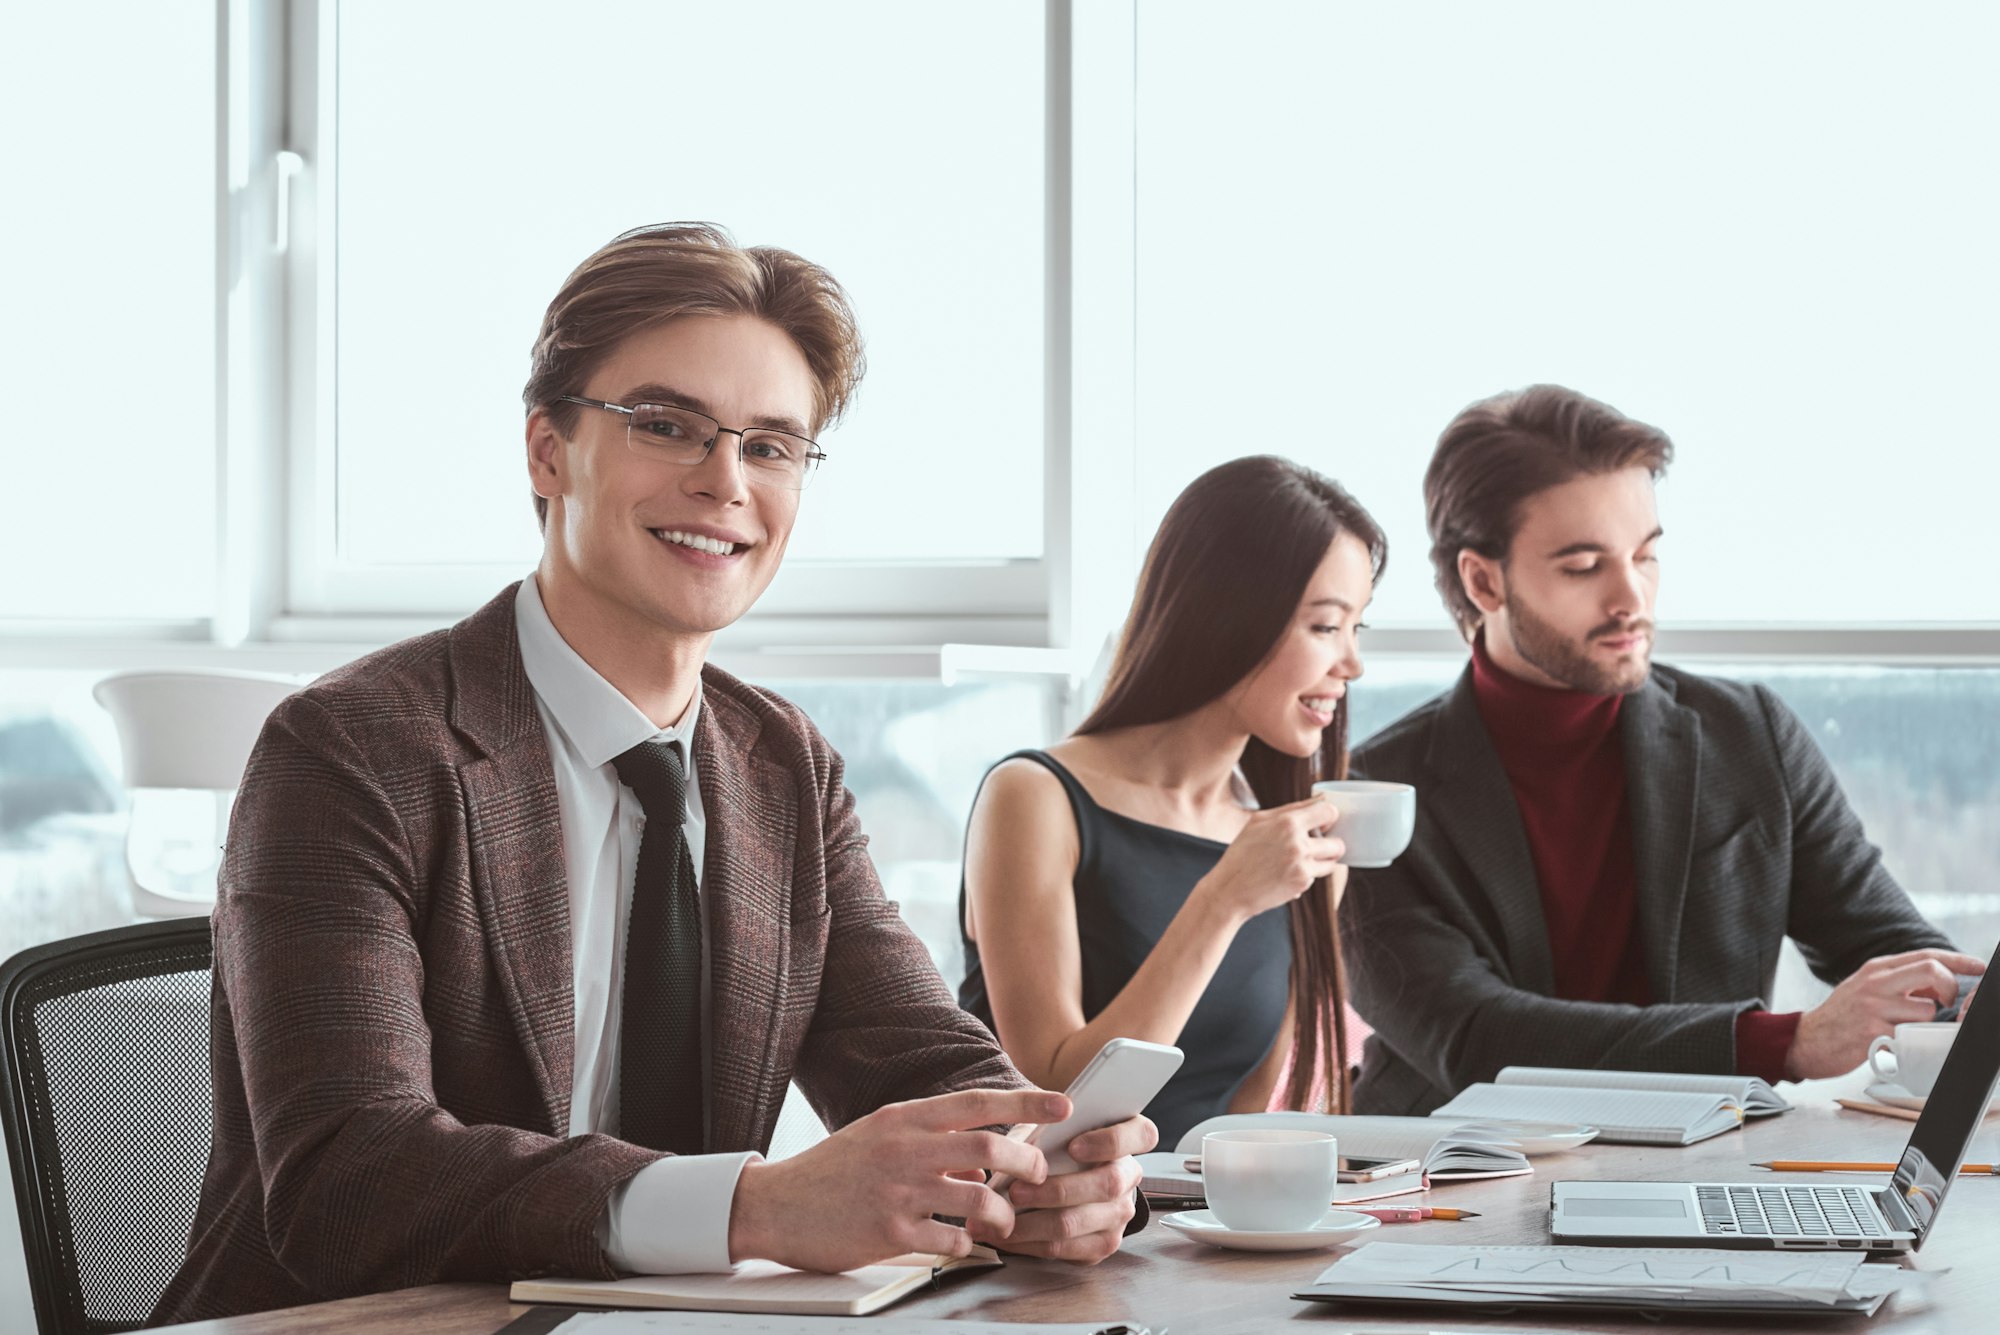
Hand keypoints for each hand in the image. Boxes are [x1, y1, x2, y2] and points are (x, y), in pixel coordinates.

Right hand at [728, 1088, 1064, 1272]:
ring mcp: (899, 1191)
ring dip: (1005, 1214)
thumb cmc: (834, 1170)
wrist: (776, 1205)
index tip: (1063, 1103)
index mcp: (905, 1118)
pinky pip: (951, 1239)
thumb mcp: (880, 1134)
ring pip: (980, 1198)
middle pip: (991, 1147)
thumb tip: (983, 1145)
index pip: (978, 1102)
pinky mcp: (890, 1233)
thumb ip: (929, 1134)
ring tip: (1006, 1221)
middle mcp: (905, 1148)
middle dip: (1029, 1163)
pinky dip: (968, 1244)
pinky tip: (964, 1242)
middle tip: (1039, 1176)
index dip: (1026, 1102)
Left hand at [973, 1113, 1156, 1262]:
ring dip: (1033, 1223)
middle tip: (1016, 1191)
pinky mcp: (1102, 1244)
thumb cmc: (1056, 1142)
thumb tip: (1021, 1144)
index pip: (1142, 1135)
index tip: (1074, 1146)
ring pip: (1078, 1222)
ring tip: (998, 1218)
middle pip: (1105, 1185)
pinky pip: (1067, 1249)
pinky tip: (1007, 1235)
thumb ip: (1049, 1126)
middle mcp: (1130, 1177)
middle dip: (1055, 1190)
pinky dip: (1031, 1244)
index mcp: (1130, 1137)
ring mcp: (1120, 1214)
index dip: (1110, 1141)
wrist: (1063, 1174)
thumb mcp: (1054, 1125)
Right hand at [1193, 796, 1343, 924]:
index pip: (1329, 811)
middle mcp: (1297, 842)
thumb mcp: (1259, 822)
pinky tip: (1286, 876)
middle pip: (1337, 842)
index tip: (1324, 824)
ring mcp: (1301, 865)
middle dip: (1332, 845)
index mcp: (1287, 821)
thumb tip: (1321, 798)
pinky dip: (1306, 876)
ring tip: (1303, 862)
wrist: (1230, 889)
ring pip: (1332, 861)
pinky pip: (1316, 876)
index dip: (1330, 817)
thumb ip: (1291, 809)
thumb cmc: (1242, 853)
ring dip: (1323, 862)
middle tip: (1317, 847)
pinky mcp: (1301, 883)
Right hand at [1784, 949, 1988, 1078]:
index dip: (1959, 961)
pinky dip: (1912, 1042)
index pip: (1927, 956)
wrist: (1807, 1041)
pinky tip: (1894, 1043)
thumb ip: (1899, 983)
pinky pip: (1912, 1035)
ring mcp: (1874, 1007)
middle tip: (1949, 1003)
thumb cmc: (1842, 1018)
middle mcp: (1875, 983)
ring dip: (1926, 1024)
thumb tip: (1941, 985)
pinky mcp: (1873, 1032)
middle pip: (1931, 971)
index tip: (1979, 967)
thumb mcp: (1866, 989)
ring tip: (1906, 1030)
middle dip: (1951, 987)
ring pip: (1927, 1010)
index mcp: (1876, 969)